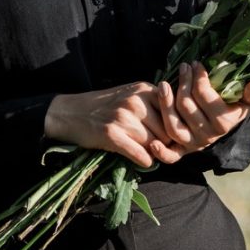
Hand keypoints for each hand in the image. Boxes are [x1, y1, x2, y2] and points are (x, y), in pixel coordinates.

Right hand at [44, 83, 185, 168]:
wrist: (70, 112)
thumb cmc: (104, 106)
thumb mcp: (131, 94)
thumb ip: (154, 103)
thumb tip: (179, 126)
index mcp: (144, 89)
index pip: (173, 112)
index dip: (175, 128)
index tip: (174, 138)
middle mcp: (136, 101)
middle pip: (166, 131)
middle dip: (166, 143)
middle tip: (164, 151)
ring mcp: (123, 117)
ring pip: (155, 144)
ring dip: (155, 153)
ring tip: (151, 155)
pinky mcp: (112, 134)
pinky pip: (140, 154)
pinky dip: (144, 161)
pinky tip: (142, 160)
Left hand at [157, 61, 249, 153]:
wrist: (225, 127)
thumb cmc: (232, 107)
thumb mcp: (245, 100)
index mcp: (224, 122)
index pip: (204, 96)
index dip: (198, 77)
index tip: (196, 64)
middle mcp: (207, 135)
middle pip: (186, 106)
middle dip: (183, 83)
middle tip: (184, 67)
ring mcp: (193, 144)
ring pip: (173, 126)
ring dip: (165, 104)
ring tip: (163, 84)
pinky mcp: (182, 151)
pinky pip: (171, 156)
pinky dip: (161, 152)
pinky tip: (152, 142)